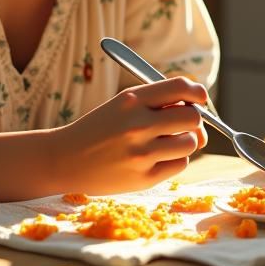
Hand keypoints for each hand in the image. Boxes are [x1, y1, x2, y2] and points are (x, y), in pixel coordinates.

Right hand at [51, 77, 208, 194]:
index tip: (200, 98)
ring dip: (186, 141)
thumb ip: (156, 102)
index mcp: (132, 99)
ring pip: (191, 142)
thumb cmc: (98, 129)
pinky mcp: (144, 177)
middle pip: (193, 116)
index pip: (180, 87)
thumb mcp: (122, 105)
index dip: (197, 92)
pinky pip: (181, 164)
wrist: (64, 160)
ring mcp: (142, 153)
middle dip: (194, 119)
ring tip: (167, 142)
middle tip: (183, 124)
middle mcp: (138, 124)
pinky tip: (157, 158)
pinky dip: (175, 159)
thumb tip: (199, 107)